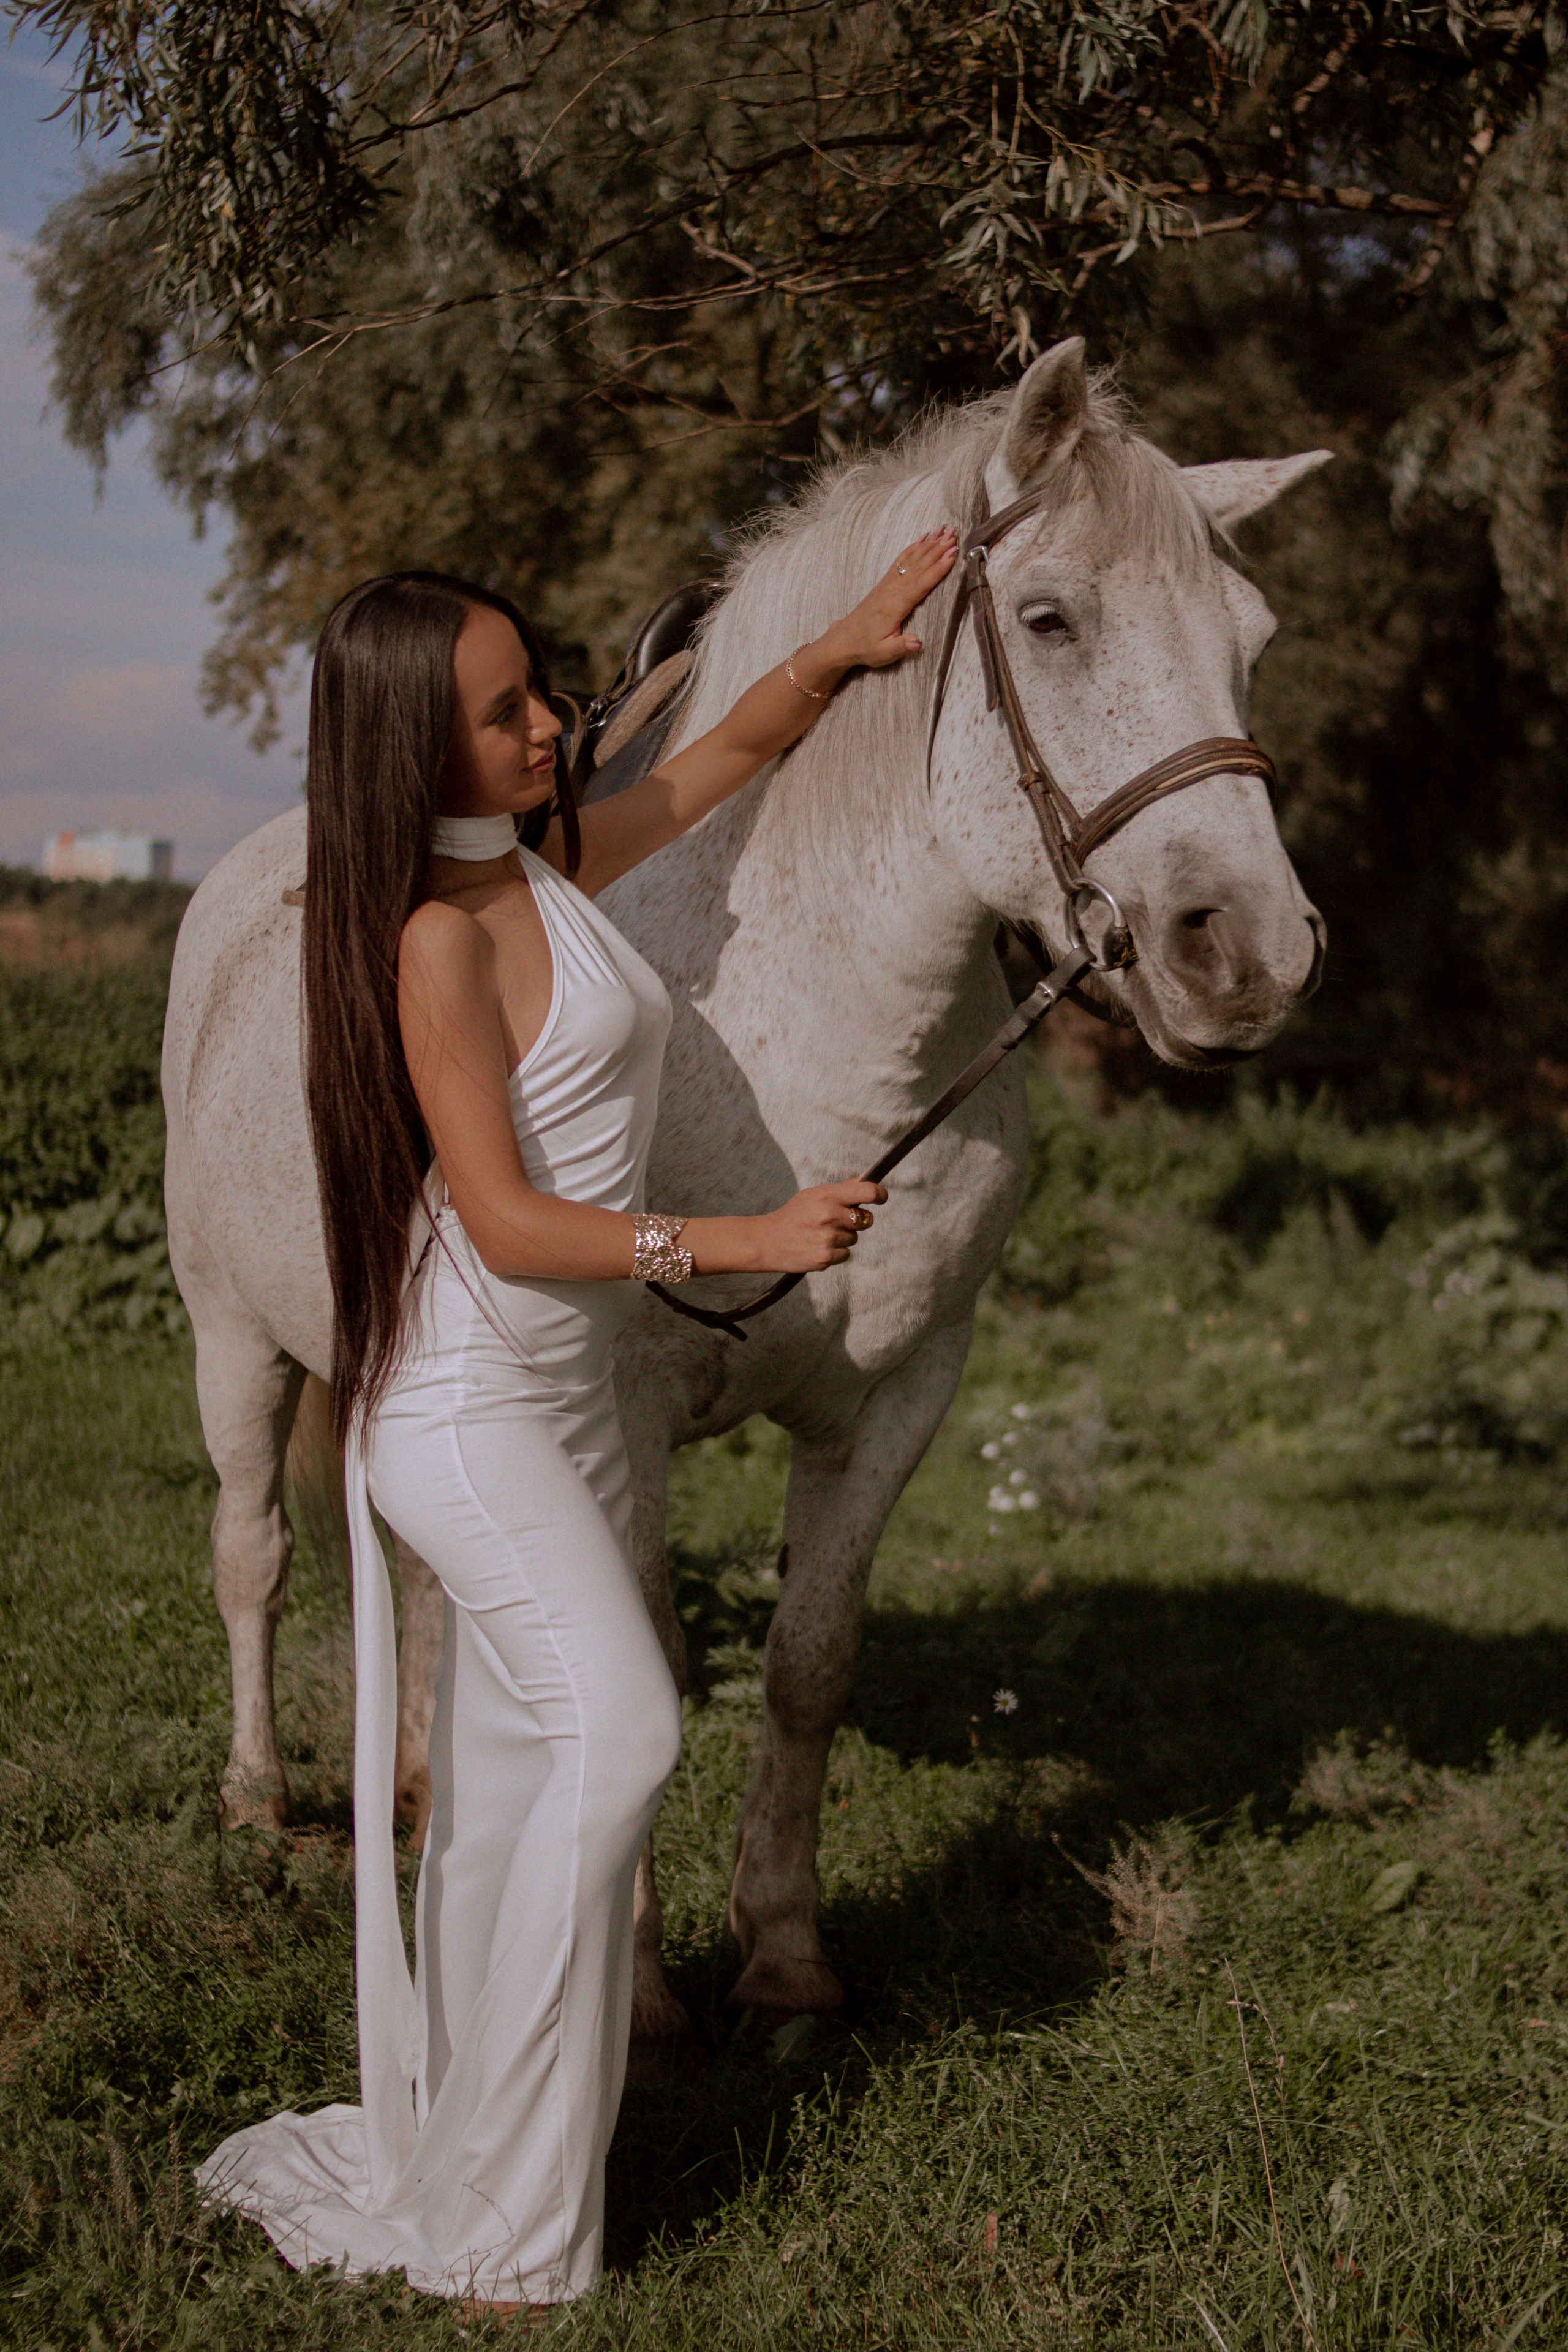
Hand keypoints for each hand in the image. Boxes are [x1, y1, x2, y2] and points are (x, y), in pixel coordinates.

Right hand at [751, 1180, 887, 1272]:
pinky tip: (817, 1247)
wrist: (767, 1241)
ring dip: (842, 1238)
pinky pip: (845, 1254)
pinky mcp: (825, 1258)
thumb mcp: (814, 1195)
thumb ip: (843, 1188)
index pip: (868, 1191)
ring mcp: (828, 1238)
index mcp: (827, 1196)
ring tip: (819, 1235)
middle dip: (857, 1220)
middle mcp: (829, 1215)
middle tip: (837, 1221)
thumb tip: (867, 1176)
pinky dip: (835, 1253)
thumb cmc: (793, 1215)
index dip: (880, 1194)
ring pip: (854, 1238)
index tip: (881, 1198)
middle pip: (866, 1219)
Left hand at [819, 530, 958, 671]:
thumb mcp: (884, 653)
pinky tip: (922, 539)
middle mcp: (892, 590)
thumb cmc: (867, 647)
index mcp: (895, 606)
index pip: (920, 584)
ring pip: (911, 559)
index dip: (938, 569)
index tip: (952, 554)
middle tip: (954, 534)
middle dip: (938, 549)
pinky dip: (912, 548)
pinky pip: (901, 560)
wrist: (845, 639)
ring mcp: (888, 583)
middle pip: (919, 566)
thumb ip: (901, 647)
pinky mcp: (885, 582)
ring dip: (929, 544)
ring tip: (944, 529)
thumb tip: (918, 643)